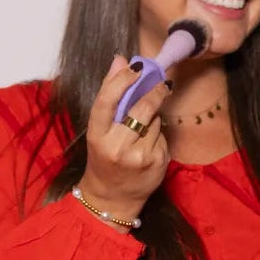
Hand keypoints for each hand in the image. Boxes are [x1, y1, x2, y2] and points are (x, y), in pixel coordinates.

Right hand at [80, 55, 169, 216]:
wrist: (112, 198)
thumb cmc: (104, 158)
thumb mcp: (99, 131)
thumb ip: (110, 98)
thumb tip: (120, 60)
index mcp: (97, 136)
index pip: (107, 102)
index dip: (121, 80)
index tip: (135, 67)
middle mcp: (117, 147)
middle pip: (141, 109)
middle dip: (154, 92)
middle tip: (162, 83)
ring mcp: (140, 156)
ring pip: (155, 122)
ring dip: (154, 118)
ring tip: (143, 128)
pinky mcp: (158, 162)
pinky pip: (163, 137)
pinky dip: (158, 135)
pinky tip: (149, 145)